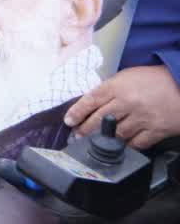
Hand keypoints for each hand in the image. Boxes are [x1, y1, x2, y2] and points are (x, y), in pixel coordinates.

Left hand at [64, 65, 179, 149]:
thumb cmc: (154, 79)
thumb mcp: (127, 76)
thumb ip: (110, 89)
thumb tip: (92, 102)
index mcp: (117, 86)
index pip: (90, 100)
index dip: (77, 112)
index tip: (68, 121)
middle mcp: (127, 102)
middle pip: (99, 119)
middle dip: (84, 130)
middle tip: (75, 137)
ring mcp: (142, 118)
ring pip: (116, 134)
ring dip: (102, 140)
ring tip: (91, 144)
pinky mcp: (156, 130)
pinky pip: (136, 143)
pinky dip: (125, 146)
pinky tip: (118, 148)